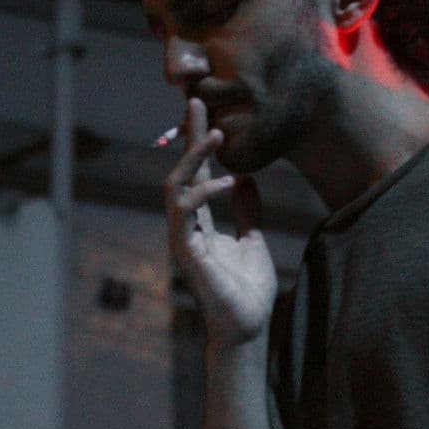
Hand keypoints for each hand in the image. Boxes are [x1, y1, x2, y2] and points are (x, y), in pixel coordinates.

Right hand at [165, 98, 277, 345]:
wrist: (247, 326)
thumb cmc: (247, 289)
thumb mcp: (253, 238)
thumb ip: (246, 210)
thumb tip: (245, 178)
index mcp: (200, 221)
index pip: (196, 173)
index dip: (198, 142)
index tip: (204, 111)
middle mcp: (186, 226)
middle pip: (180, 171)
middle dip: (188, 137)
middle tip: (198, 102)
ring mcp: (182, 238)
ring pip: (175, 186)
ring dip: (194, 158)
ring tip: (216, 135)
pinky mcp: (186, 251)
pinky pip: (184, 212)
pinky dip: (203, 192)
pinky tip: (227, 180)